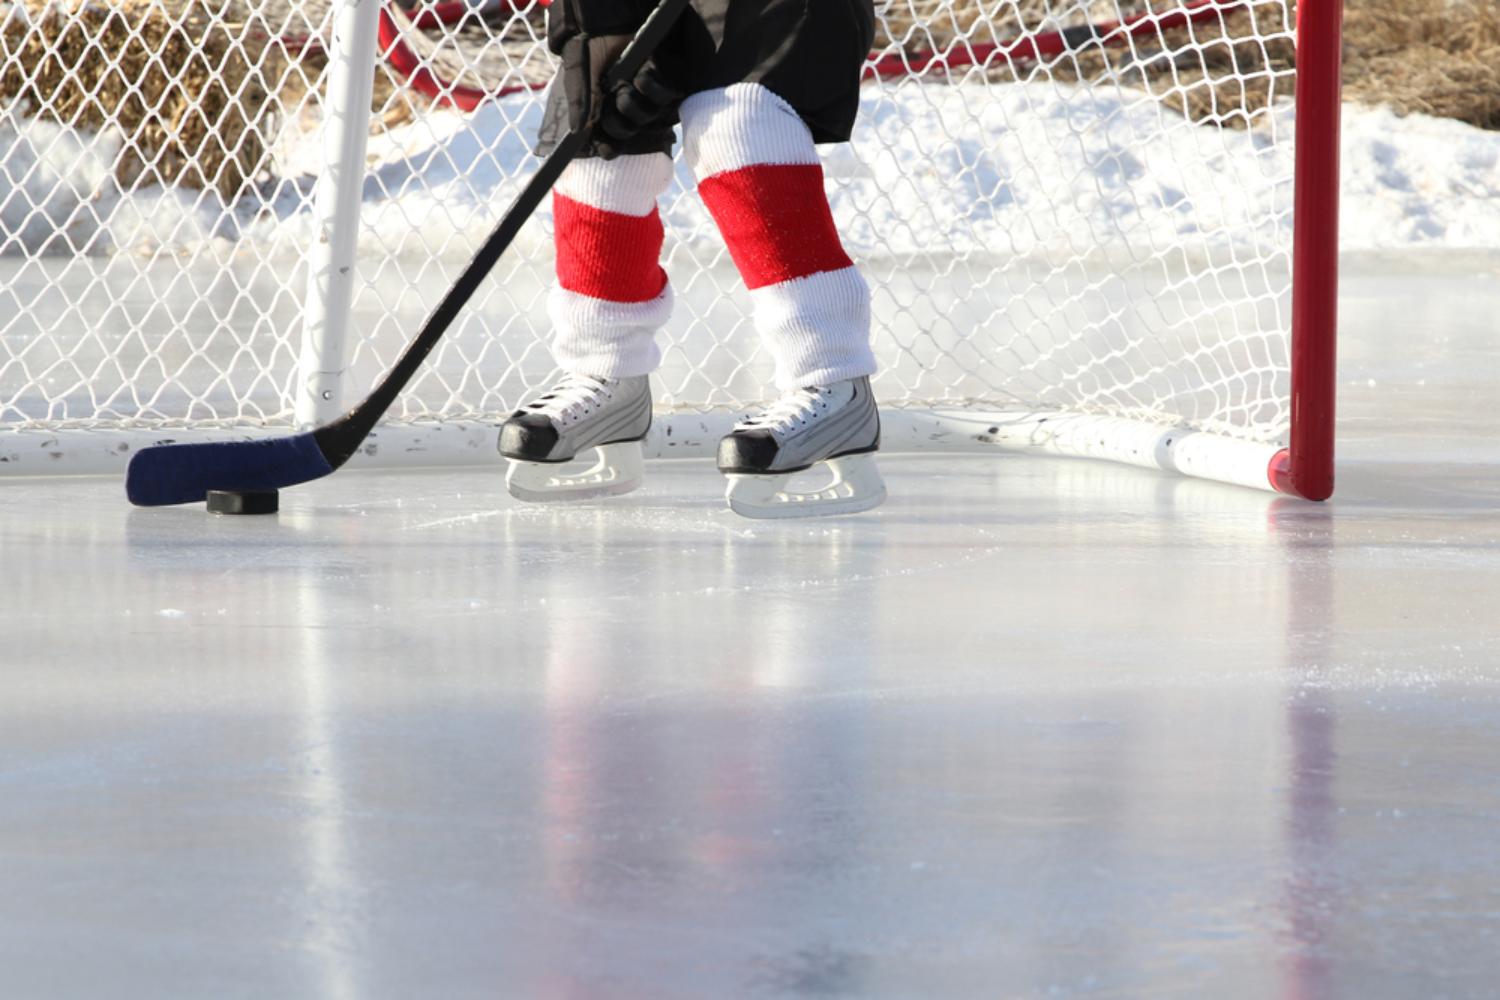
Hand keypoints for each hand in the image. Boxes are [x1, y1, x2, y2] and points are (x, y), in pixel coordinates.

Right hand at [560, 33, 683, 159]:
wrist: (612, 14)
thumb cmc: (594, 37)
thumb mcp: (579, 66)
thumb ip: (579, 97)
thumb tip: (577, 130)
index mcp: (604, 102)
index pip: (608, 137)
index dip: (608, 147)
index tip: (604, 151)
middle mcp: (625, 99)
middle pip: (627, 131)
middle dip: (620, 124)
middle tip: (612, 101)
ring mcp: (645, 91)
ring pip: (645, 116)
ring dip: (633, 104)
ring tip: (624, 85)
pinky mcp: (664, 77)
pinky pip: (664, 96)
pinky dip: (651, 88)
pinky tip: (641, 75)